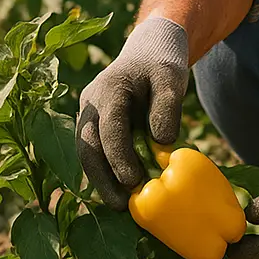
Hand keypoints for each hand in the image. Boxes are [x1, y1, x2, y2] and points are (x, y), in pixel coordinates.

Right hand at [75, 16, 188, 209]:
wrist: (148, 52)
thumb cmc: (162, 65)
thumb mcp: (171, 78)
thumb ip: (167, 106)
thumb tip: (162, 143)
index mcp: (108, 89)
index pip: (110, 128)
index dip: (119, 156)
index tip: (133, 180)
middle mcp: (91, 104)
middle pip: (89, 147)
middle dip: (103, 177)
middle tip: (122, 204)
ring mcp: (89, 116)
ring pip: (87, 154)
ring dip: (101, 181)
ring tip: (121, 206)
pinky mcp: (95, 127)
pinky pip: (95, 153)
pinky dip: (106, 173)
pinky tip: (121, 194)